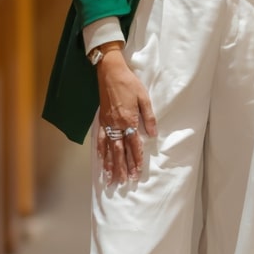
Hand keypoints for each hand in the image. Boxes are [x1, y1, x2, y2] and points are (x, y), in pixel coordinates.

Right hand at [95, 50, 156, 183]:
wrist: (110, 72)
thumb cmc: (130, 83)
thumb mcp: (144, 98)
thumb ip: (149, 118)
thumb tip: (153, 135)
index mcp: (129, 120)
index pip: (134, 144)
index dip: (136, 159)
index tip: (137, 172)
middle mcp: (116, 125)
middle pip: (120, 151)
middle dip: (122, 167)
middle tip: (124, 181)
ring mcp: (107, 124)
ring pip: (108, 148)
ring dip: (110, 164)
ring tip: (111, 178)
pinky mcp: (101, 120)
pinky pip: (100, 139)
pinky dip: (100, 151)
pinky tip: (101, 160)